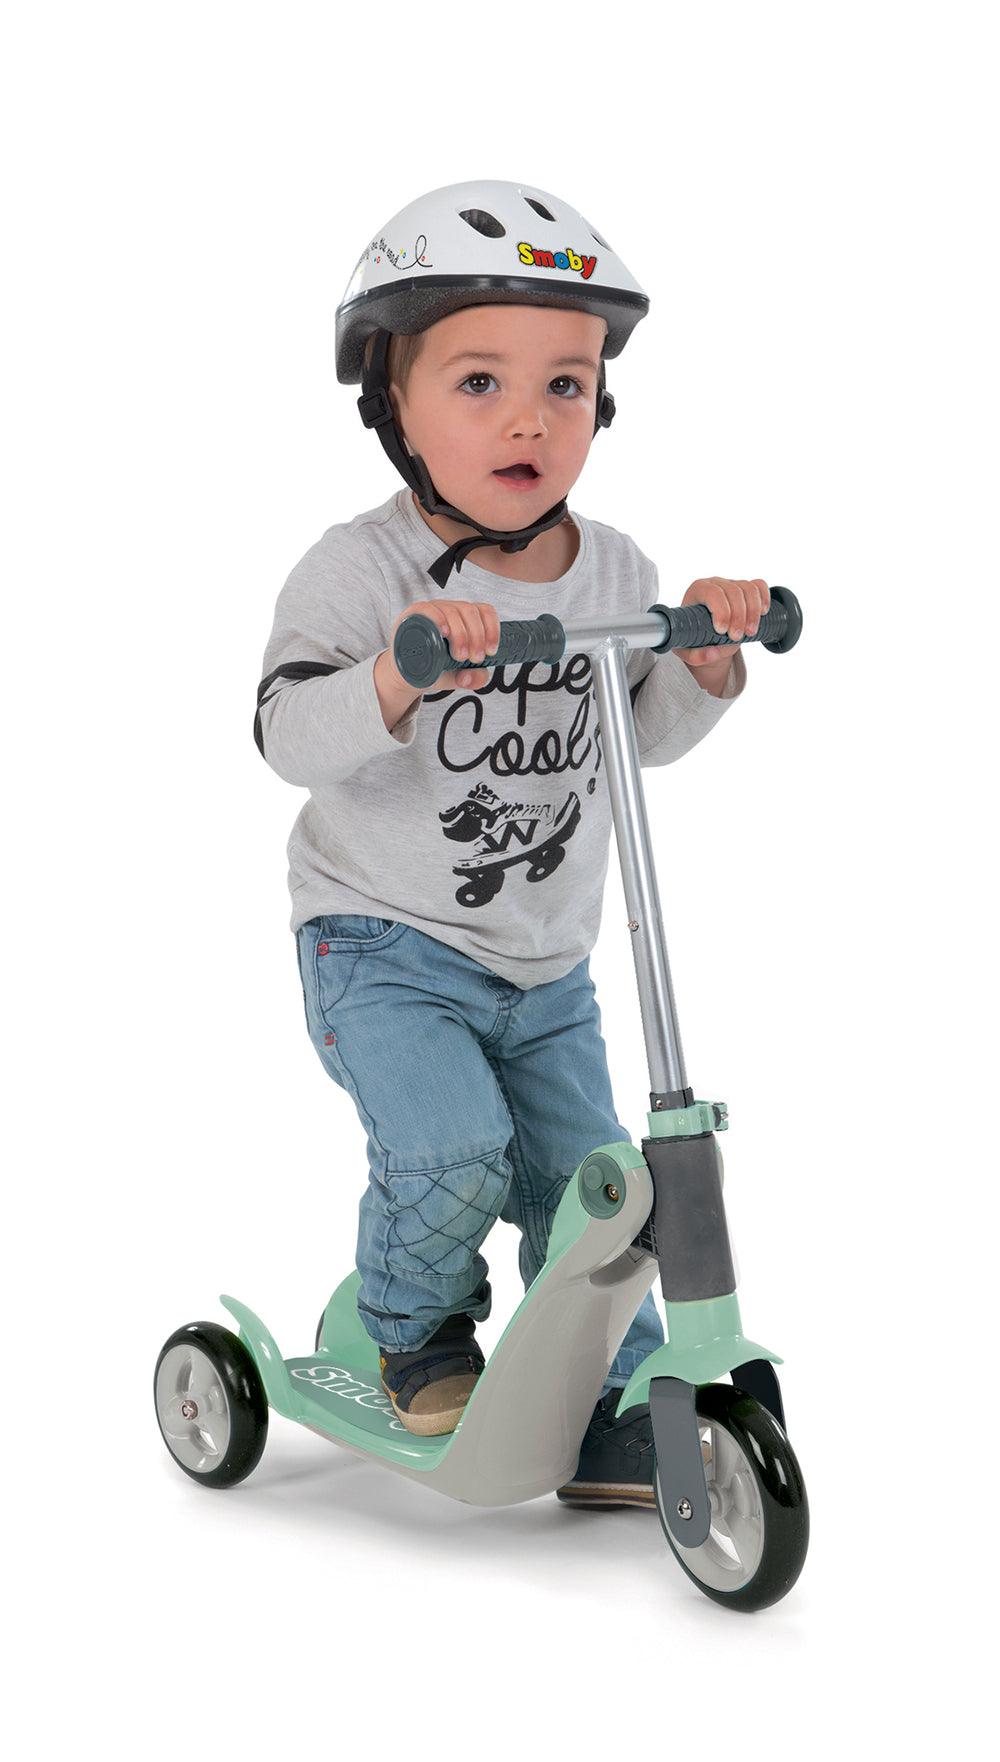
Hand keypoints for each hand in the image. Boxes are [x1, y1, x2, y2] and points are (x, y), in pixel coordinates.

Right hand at [382, 598, 500, 692]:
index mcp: (465, 619)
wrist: (406, 675)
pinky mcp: (412, 616)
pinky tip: (443, 632)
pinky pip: (427, 609)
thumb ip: (473, 678)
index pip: (484, 611)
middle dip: (477, 636)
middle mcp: (449, 610)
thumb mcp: (458, 676)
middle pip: (470, 611)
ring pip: (453, 611)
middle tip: (474, 659)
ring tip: (459, 656)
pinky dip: (438, 618)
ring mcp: (431, 611)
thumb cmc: (434, 669)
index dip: (492, 628)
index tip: (490, 651)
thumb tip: (471, 676)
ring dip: (461, 634)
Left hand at [675, 578, 769, 680]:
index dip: (721, 611)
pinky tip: (763, 613)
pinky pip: (759, 585)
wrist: (705, 635)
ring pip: (748, 589)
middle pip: (733, 591)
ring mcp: (732, 584)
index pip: (712, 593)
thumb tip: (711, 654)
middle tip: (736, 638)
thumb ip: (696, 656)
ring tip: (750, 632)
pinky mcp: (745, 588)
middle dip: (738, 616)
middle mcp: (715, 583)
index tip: (722, 631)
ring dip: (753, 612)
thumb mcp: (688, 650)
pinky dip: (764, 598)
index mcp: (697, 591)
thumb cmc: (693, 638)